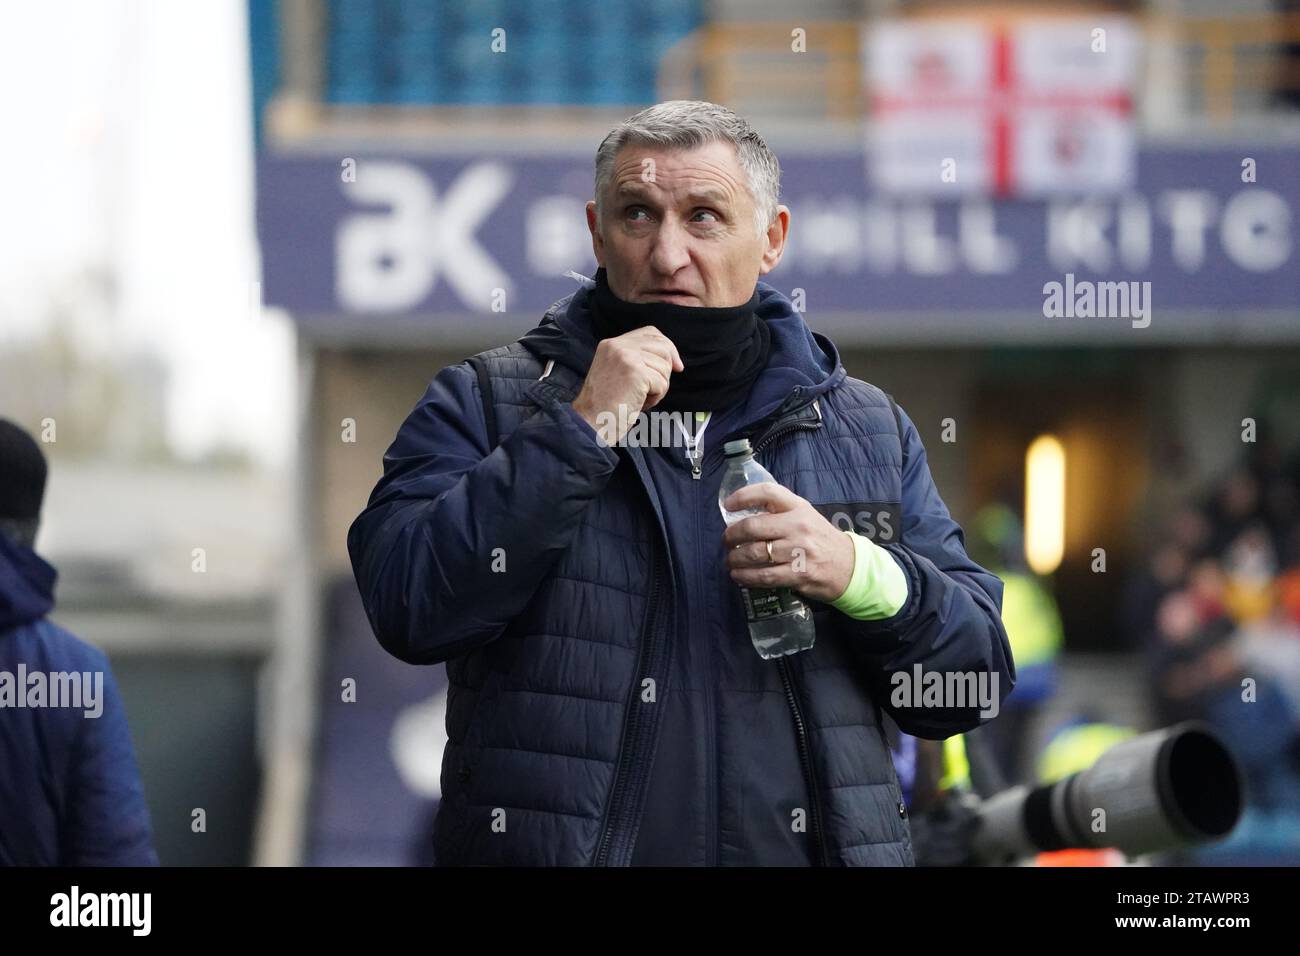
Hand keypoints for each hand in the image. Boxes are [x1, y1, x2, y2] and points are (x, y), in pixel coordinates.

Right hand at [571, 327, 683, 444]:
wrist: (590, 423)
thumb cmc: (605, 406)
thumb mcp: (617, 373)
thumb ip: (637, 360)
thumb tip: (672, 359)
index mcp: (611, 344)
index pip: (650, 332)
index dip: (667, 346)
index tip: (676, 366)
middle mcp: (618, 346)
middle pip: (663, 347)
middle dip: (665, 370)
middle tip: (651, 389)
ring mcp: (626, 357)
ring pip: (664, 367)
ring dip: (659, 387)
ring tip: (639, 398)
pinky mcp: (636, 372)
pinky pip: (662, 383)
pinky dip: (656, 398)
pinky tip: (639, 404)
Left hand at [721, 483, 855, 602]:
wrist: (848, 566)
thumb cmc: (820, 539)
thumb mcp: (805, 516)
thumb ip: (779, 511)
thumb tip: (743, 514)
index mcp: (799, 507)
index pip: (768, 493)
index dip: (743, 496)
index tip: (728, 505)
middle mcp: (798, 526)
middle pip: (753, 527)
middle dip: (731, 536)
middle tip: (726, 541)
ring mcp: (799, 551)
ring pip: (754, 553)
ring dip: (734, 559)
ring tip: (730, 560)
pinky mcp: (798, 574)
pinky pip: (763, 576)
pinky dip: (745, 577)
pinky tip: (738, 576)